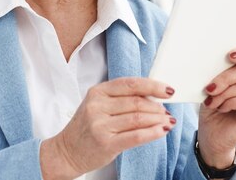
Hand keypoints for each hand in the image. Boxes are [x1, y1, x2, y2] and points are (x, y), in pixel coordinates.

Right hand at [40, 77, 175, 179]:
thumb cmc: (87, 127)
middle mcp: (97, 106)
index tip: (168, 90)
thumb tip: (153, 97)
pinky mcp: (106, 143)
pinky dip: (152, 133)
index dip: (152, 86)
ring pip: (138, 118)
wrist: (67, 151)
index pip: (130, 84)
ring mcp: (101, 125)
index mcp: (97, 92)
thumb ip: (121, 98)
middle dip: (157, 106)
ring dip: (158, 119)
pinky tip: (162, 131)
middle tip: (167, 110)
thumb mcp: (98, 105)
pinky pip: (136, 136)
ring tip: (168, 121)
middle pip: (136, 102)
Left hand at [197, 46, 235, 167]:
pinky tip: (221, 108)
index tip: (229, 55)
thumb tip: (212, 58)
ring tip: (211, 102)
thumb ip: (217, 72)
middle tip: (208, 89)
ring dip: (222, 94)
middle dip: (223, 78)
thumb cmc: (211, 106)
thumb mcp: (212, 85)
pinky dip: (229, 103)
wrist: (211, 134)